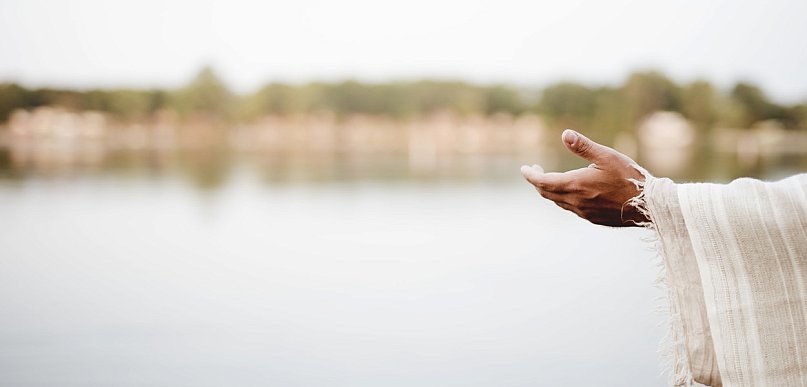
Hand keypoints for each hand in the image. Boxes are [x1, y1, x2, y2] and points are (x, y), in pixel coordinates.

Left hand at [521, 129, 647, 226]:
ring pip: (558, 202)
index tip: (524, 169)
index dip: (530, 176)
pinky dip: (563, 198)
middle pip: (547, 193)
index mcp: (575, 185)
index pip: (542, 182)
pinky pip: (570, 208)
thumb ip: (583, 147)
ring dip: (550, 190)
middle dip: (538, 181)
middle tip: (536, 170)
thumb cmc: (629, 178)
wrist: (648, 206)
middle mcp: (575, 201)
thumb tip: (565, 134)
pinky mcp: (592, 218)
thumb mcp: (607, 156)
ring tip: (552, 178)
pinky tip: (571, 192)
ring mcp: (583, 212)